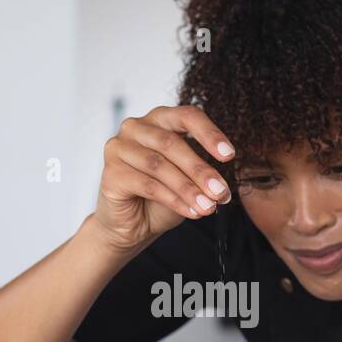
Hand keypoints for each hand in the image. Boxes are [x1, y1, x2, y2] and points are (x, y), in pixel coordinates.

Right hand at [92, 105, 234, 254]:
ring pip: (159, 165)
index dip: (209, 133)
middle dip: (200, 170)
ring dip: (188, 188)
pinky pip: (148, 185)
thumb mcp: (188, 179)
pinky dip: (173, 200)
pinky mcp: (111, 173)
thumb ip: (202, 173)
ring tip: (208, 207)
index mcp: (159, 119)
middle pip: (172, 143)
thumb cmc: (160, 198)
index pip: (186, 116)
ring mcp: (118, 148)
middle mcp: (135, 127)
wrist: (132, 226)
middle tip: (221, 192)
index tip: (230, 155)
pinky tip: (191, 212)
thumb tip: (222, 186)